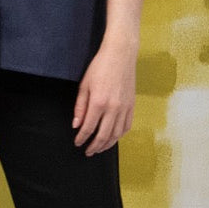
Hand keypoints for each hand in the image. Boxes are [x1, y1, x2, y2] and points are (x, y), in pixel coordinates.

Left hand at [72, 38, 137, 154]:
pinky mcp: (132, 106)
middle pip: (103, 135)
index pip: (88, 128)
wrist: (120, 55)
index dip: (81, 138)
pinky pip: (127, 126)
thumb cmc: (100, 67)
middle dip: (94, 146)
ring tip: (99, 149)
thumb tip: (76, 125)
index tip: (77, 143)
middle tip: (88, 152)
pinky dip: (120, 135)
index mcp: (98, 103)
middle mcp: (113, 108)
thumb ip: (80, 107)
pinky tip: (113, 138)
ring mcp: (124, 108)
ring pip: (116, 134)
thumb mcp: (84, 85)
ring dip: (107, 144)